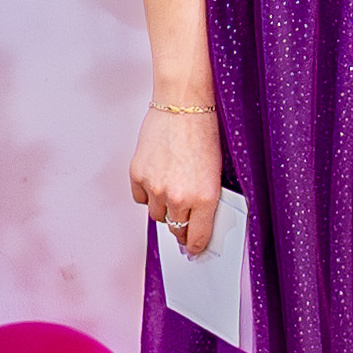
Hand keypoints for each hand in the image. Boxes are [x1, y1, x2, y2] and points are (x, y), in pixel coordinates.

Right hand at [131, 102, 225, 258]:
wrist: (183, 104)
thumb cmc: (204, 131)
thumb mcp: (215, 171)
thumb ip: (206, 198)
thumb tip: (198, 220)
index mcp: (205, 198)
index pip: (197, 237)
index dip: (195, 246)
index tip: (193, 249)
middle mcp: (180, 197)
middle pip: (176, 229)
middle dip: (181, 226)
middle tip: (183, 218)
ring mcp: (156, 188)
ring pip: (157, 215)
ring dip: (164, 208)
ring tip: (171, 189)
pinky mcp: (138, 175)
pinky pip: (140, 198)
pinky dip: (147, 193)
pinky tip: (157, 177)